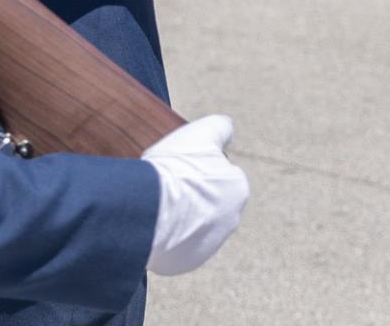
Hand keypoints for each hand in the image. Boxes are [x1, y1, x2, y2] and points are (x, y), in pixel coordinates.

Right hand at [141, 114, 249, 275]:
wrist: (152, 207)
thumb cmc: (178, 167)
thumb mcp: (202, 133)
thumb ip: (221, 127)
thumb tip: (228, 129)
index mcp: (238, 189)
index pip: (220, 176)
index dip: (199, 168)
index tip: (181, 166)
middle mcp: (229, 221)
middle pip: (208, 204)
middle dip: (193, 196)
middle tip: (168, 185)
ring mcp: (207, 245)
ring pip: (192, 227)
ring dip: (179, 218)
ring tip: (156, 204)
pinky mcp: (184, 261)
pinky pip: (175, 247)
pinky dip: (166, 238)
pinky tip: (152, 223)